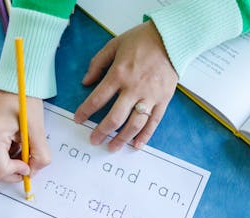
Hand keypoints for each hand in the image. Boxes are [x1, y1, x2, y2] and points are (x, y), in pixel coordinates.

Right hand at [0, 90, 50, 181]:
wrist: (15, 82)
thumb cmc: (25, 99)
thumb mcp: (37, 129)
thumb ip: (39, 154)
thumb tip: (35, 171)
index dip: (16, 172)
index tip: (28, 164)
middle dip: (13, 172)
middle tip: (28, 162)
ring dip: (11, 164)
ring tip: (23, 148)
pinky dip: (7, 157)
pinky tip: (17, 144)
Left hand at [74, 21, 177, 151]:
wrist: (172, 39)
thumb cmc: (142, 40)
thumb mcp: (114, 45)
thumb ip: (97, 63)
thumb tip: (85, 81)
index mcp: (119, 74)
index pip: (98, 98)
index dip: (85, 111)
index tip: (78, 119)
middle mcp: (134, 88)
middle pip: (115, 117)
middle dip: (102, 131)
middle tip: (94, 140)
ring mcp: (150, 96)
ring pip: (134, 124)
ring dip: (122, 139)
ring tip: (112, 147)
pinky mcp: (163, 100)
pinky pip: (153, 122)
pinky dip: (145, 136)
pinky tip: (136, 145)